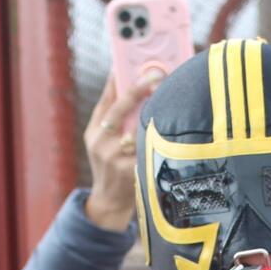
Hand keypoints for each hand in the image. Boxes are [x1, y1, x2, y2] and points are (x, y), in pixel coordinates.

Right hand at [80, 75, 158, 231]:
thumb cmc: (108, 162)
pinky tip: (176, 131)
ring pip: (139, 130)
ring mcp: (116, 159)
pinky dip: (162, 140)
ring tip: (173, 101)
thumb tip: (118, 75)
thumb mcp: (99, 138)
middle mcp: (101, 144)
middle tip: (158, 74)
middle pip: (121, 110)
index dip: (125, 82)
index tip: (144, 68)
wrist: (108, 201)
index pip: (109, 101)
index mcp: (94, 132)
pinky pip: (150, 150)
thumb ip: (108, 110)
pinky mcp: (131, 172)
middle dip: (139, 89)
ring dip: (155, 115)